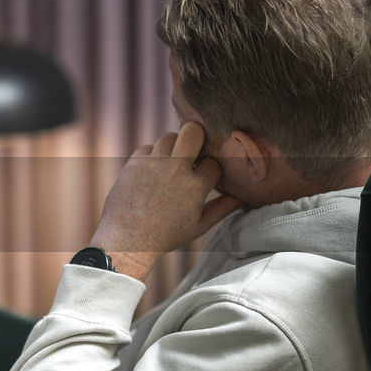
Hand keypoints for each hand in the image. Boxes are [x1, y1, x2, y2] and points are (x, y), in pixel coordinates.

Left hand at [88, 122, 243, 280]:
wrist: (127, 239)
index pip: (214, 161)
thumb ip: (222, 209)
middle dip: (197, 137)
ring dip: (174, 147)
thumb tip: (242, 198)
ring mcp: (153, 164)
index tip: (206, 175)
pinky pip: (148, 147)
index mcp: (195, 186)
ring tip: (171, 163)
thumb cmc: (166, 235)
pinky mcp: (134, 162)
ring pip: (169, 136)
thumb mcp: (199, 226)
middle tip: (194, 150)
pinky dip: (152, 156)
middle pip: (193, 131)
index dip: (212, 167)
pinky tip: (152, 171)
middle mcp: (175, 170)